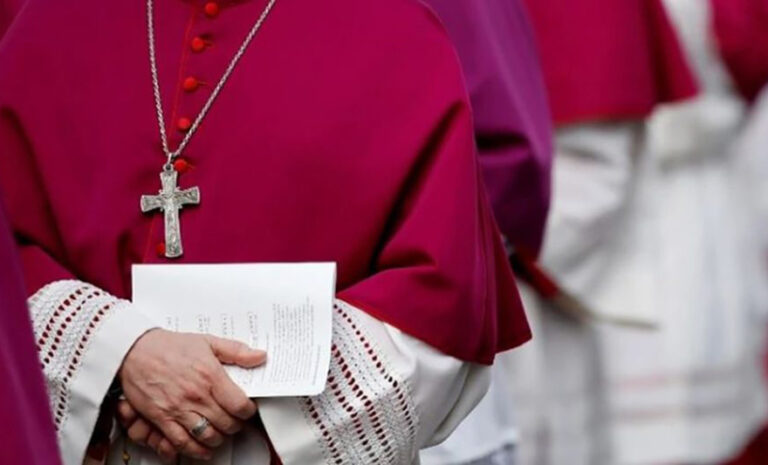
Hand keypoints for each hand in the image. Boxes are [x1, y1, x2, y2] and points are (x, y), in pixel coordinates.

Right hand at [119, 329, 265, 458]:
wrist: (135, 350)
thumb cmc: (170, 346)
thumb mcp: (208, 341)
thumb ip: (237, 351)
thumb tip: (260, 356)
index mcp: (211, 376)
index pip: (240, 405)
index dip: (249, 412)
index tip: (248, 410)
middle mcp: (196, 395)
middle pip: (227, 424)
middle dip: (236, 426)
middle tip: (235, 422)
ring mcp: (179, 409)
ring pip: (207, 436)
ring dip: (219, 440)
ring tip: (221, 434)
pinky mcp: (162, 418)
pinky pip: (181, 442)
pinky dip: (195, 450)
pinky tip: (202, 449)